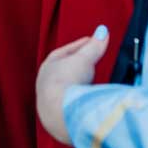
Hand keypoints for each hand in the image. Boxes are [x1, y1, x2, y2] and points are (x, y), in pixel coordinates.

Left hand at [35, 26, 108, 145]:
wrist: (60, 112)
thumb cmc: (67, 82)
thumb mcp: (84, 59)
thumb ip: (94, 46)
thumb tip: (103, 31)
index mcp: (48, 67)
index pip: (64, 53)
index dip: (80, 47)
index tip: (93, 42)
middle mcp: (45, 84)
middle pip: (63, 70)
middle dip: (78, 64)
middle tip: (92, 59)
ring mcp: (50, 102)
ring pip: (65, 88)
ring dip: (78, 83)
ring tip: (92, 79)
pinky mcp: (58, 117)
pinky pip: (70, 104)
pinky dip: (79, 99)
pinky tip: (88, 99)